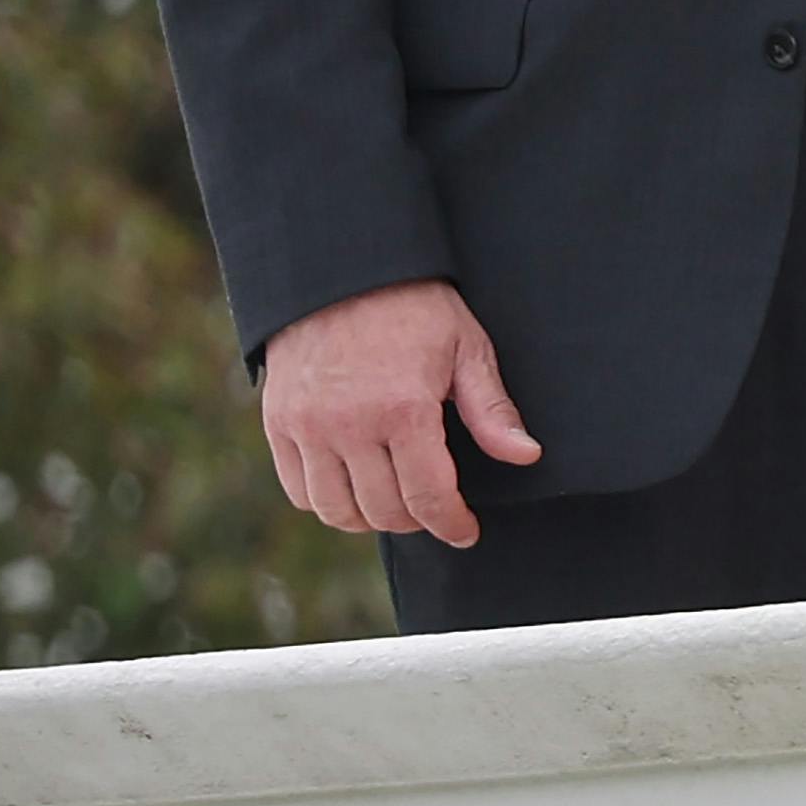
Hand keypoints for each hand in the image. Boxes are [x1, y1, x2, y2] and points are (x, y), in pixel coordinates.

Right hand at [256, 279, 538, 546]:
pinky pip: (299, 492)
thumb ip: (491, 411)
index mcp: (403, 409)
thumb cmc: (416, 308)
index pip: (428, 497)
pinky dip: (327, 502)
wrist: (342, 273)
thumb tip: (526, 456)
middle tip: (435, 509)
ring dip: (370, 518)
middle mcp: (349, 426)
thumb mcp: (467, 349)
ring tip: (396, 503)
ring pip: (336, 511)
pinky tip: (354, 488)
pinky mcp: (278, 425)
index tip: (465, 532)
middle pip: (384, 510)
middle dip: (418, 520)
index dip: (451, 524)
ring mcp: (307, 428)